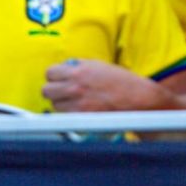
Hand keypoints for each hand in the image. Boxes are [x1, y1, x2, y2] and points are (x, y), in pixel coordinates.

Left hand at [43, 58, 161, 111]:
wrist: (139, 100)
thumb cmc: (120, 81)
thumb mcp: (98, 65)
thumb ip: (77, 66)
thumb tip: (62, 69)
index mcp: (78, 71)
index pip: (50, 73)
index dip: (54, 76)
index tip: (59, 79)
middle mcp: (75, 88)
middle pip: (47, 91)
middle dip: (54, 91)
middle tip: (63, 92)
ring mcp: (79, 106)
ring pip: (55, 106)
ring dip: (62, 104)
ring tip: (76, 102)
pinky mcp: (84, 120)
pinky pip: (66, 118)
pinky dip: (70, 116)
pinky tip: (81, 111)